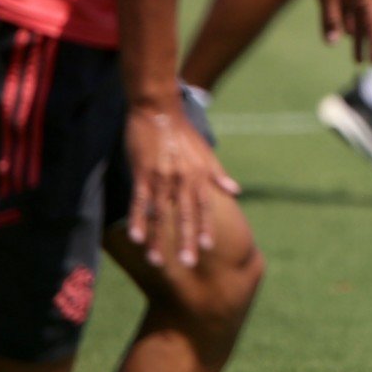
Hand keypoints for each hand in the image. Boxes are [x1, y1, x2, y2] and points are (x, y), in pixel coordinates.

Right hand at [124, 104, 238, 268]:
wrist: (159, 107)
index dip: (206, 226)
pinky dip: (138, 219)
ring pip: (161, 213)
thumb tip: (236, 190)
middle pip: (185, 214)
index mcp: (198, 175)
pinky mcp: (143, 173)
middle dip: (187, 240)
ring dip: (159, 238)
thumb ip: (218, 173)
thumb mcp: (205, 151)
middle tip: (189, 264)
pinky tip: (136, 238)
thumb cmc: (182, 131)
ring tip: (158, 262)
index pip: (204, 206)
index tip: (208, 247)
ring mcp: (162, 177)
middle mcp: (183, 179)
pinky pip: (140, 201)